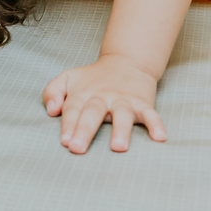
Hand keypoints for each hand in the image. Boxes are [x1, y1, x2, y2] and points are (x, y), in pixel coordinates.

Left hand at [42, 56, 166, 153]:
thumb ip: (52, 91)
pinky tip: (159, 138)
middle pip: (93, 113)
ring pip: (122, 114)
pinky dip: (156, 124)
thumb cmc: (92, 78)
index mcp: (83, 93)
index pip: (73, 109)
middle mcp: (102, 97)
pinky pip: (151, 114)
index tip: (65, 141)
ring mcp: (123, 100)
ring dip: (121, 130)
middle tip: (77, 148)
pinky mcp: (142, 102)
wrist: (127, 62)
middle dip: (85, 130)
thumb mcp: (68, 78)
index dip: (68, 124)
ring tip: (119, 147)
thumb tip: (51, 110)